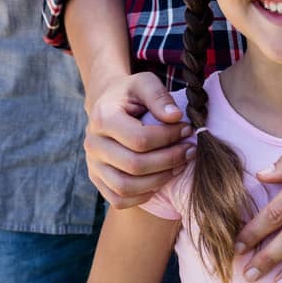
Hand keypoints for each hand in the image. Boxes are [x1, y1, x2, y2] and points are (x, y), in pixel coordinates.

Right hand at [85, 71, 191, 206]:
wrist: (108, 105)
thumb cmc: (130, 94)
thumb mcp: (144, 83)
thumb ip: (159, 96)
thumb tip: (175, 117)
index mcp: (102, 118)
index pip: (139, 139)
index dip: (168, 138)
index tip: (187, 129)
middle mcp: (93, 145)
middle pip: (134, 165)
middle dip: (169, 160)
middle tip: (189, 150)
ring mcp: (93, 165)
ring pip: (126, 187)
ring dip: (159, 180)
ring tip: (178, 166)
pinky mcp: (97, 180)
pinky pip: (119, 200)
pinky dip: (143, 195)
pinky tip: (160, 179)